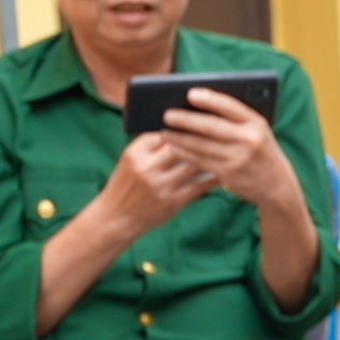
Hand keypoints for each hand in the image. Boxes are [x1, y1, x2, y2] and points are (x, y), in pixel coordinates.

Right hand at [95, 131, 217, 238]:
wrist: (117, 216)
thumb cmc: (128, 184)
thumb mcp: (131, 162)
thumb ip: (150, 147)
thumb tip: (180, 130)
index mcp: (135, 153)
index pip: (162, 132)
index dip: (181, 127)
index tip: (196, 123)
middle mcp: (147, 167)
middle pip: (180, 145)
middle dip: (198, 138)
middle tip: (216, 133)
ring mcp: (161, 185)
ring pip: (193, 164)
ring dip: (209, 157)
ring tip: (222, 151)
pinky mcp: (173, 201)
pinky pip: (200, 186)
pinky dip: (213, 178)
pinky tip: (222, 172)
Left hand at [158, 88, 299, 213]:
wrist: (278, 187)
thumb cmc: (261, 152)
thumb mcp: (258, 132)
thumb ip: (235, 119)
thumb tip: (197, 105)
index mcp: (257, 124)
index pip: (230, 107)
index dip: (209, 99)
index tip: (189, 93)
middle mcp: (249, 141)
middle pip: (211, 126)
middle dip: (186, 120)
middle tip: (166, 114)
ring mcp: (239, 159)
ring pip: (201, 145)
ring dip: (180, 137)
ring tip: (164, 130)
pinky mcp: (229, 174)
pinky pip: (200, 161)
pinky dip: (185, 153)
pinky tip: (174, 147)